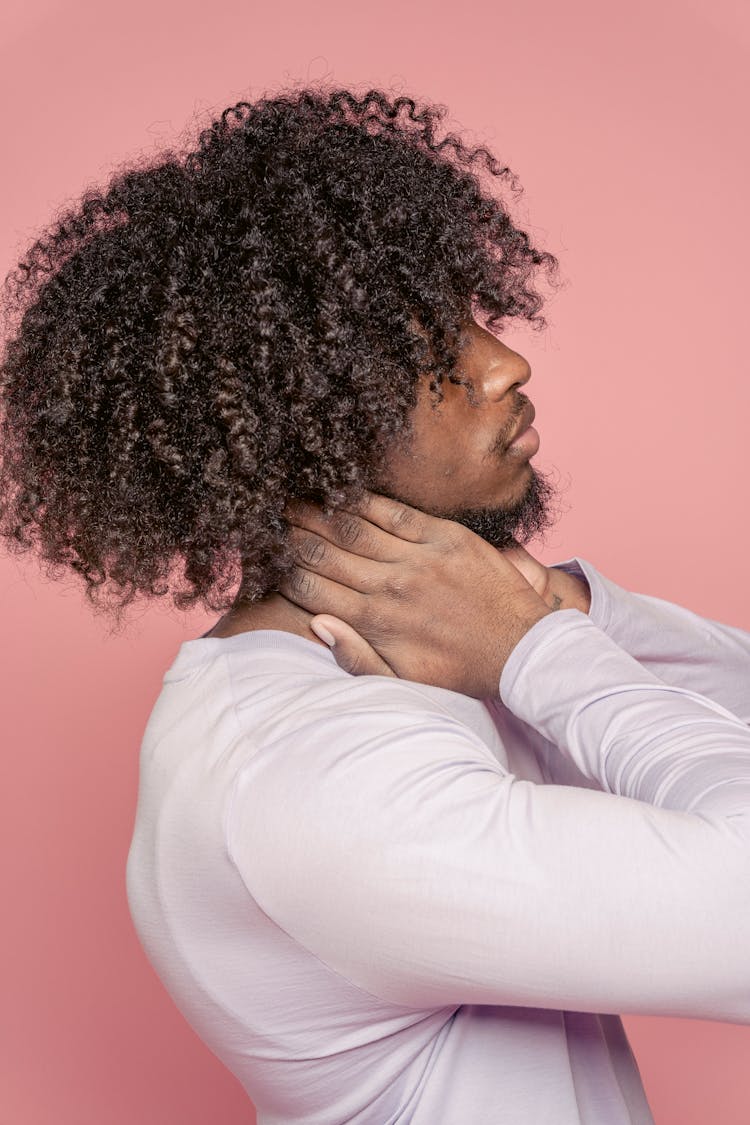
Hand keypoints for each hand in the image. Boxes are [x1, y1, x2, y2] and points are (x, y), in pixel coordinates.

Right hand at [279, 490, 552, 697]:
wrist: (521, 649)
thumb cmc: (458, 669)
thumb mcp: (402, 679)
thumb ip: (355, 655)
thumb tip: (316, 624)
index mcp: (376, 623)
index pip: (312, 589)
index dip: (283, 570)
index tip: (266, 556)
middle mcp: (391, 587)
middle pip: (325, 553)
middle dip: (291, 535)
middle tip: (268, 518)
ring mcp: (418, 558)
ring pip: (353, 528)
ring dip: (318, 512)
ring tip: (293, 499)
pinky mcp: (446, 537)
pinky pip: (395, 512)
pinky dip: (364, 500)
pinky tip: (341, 489)